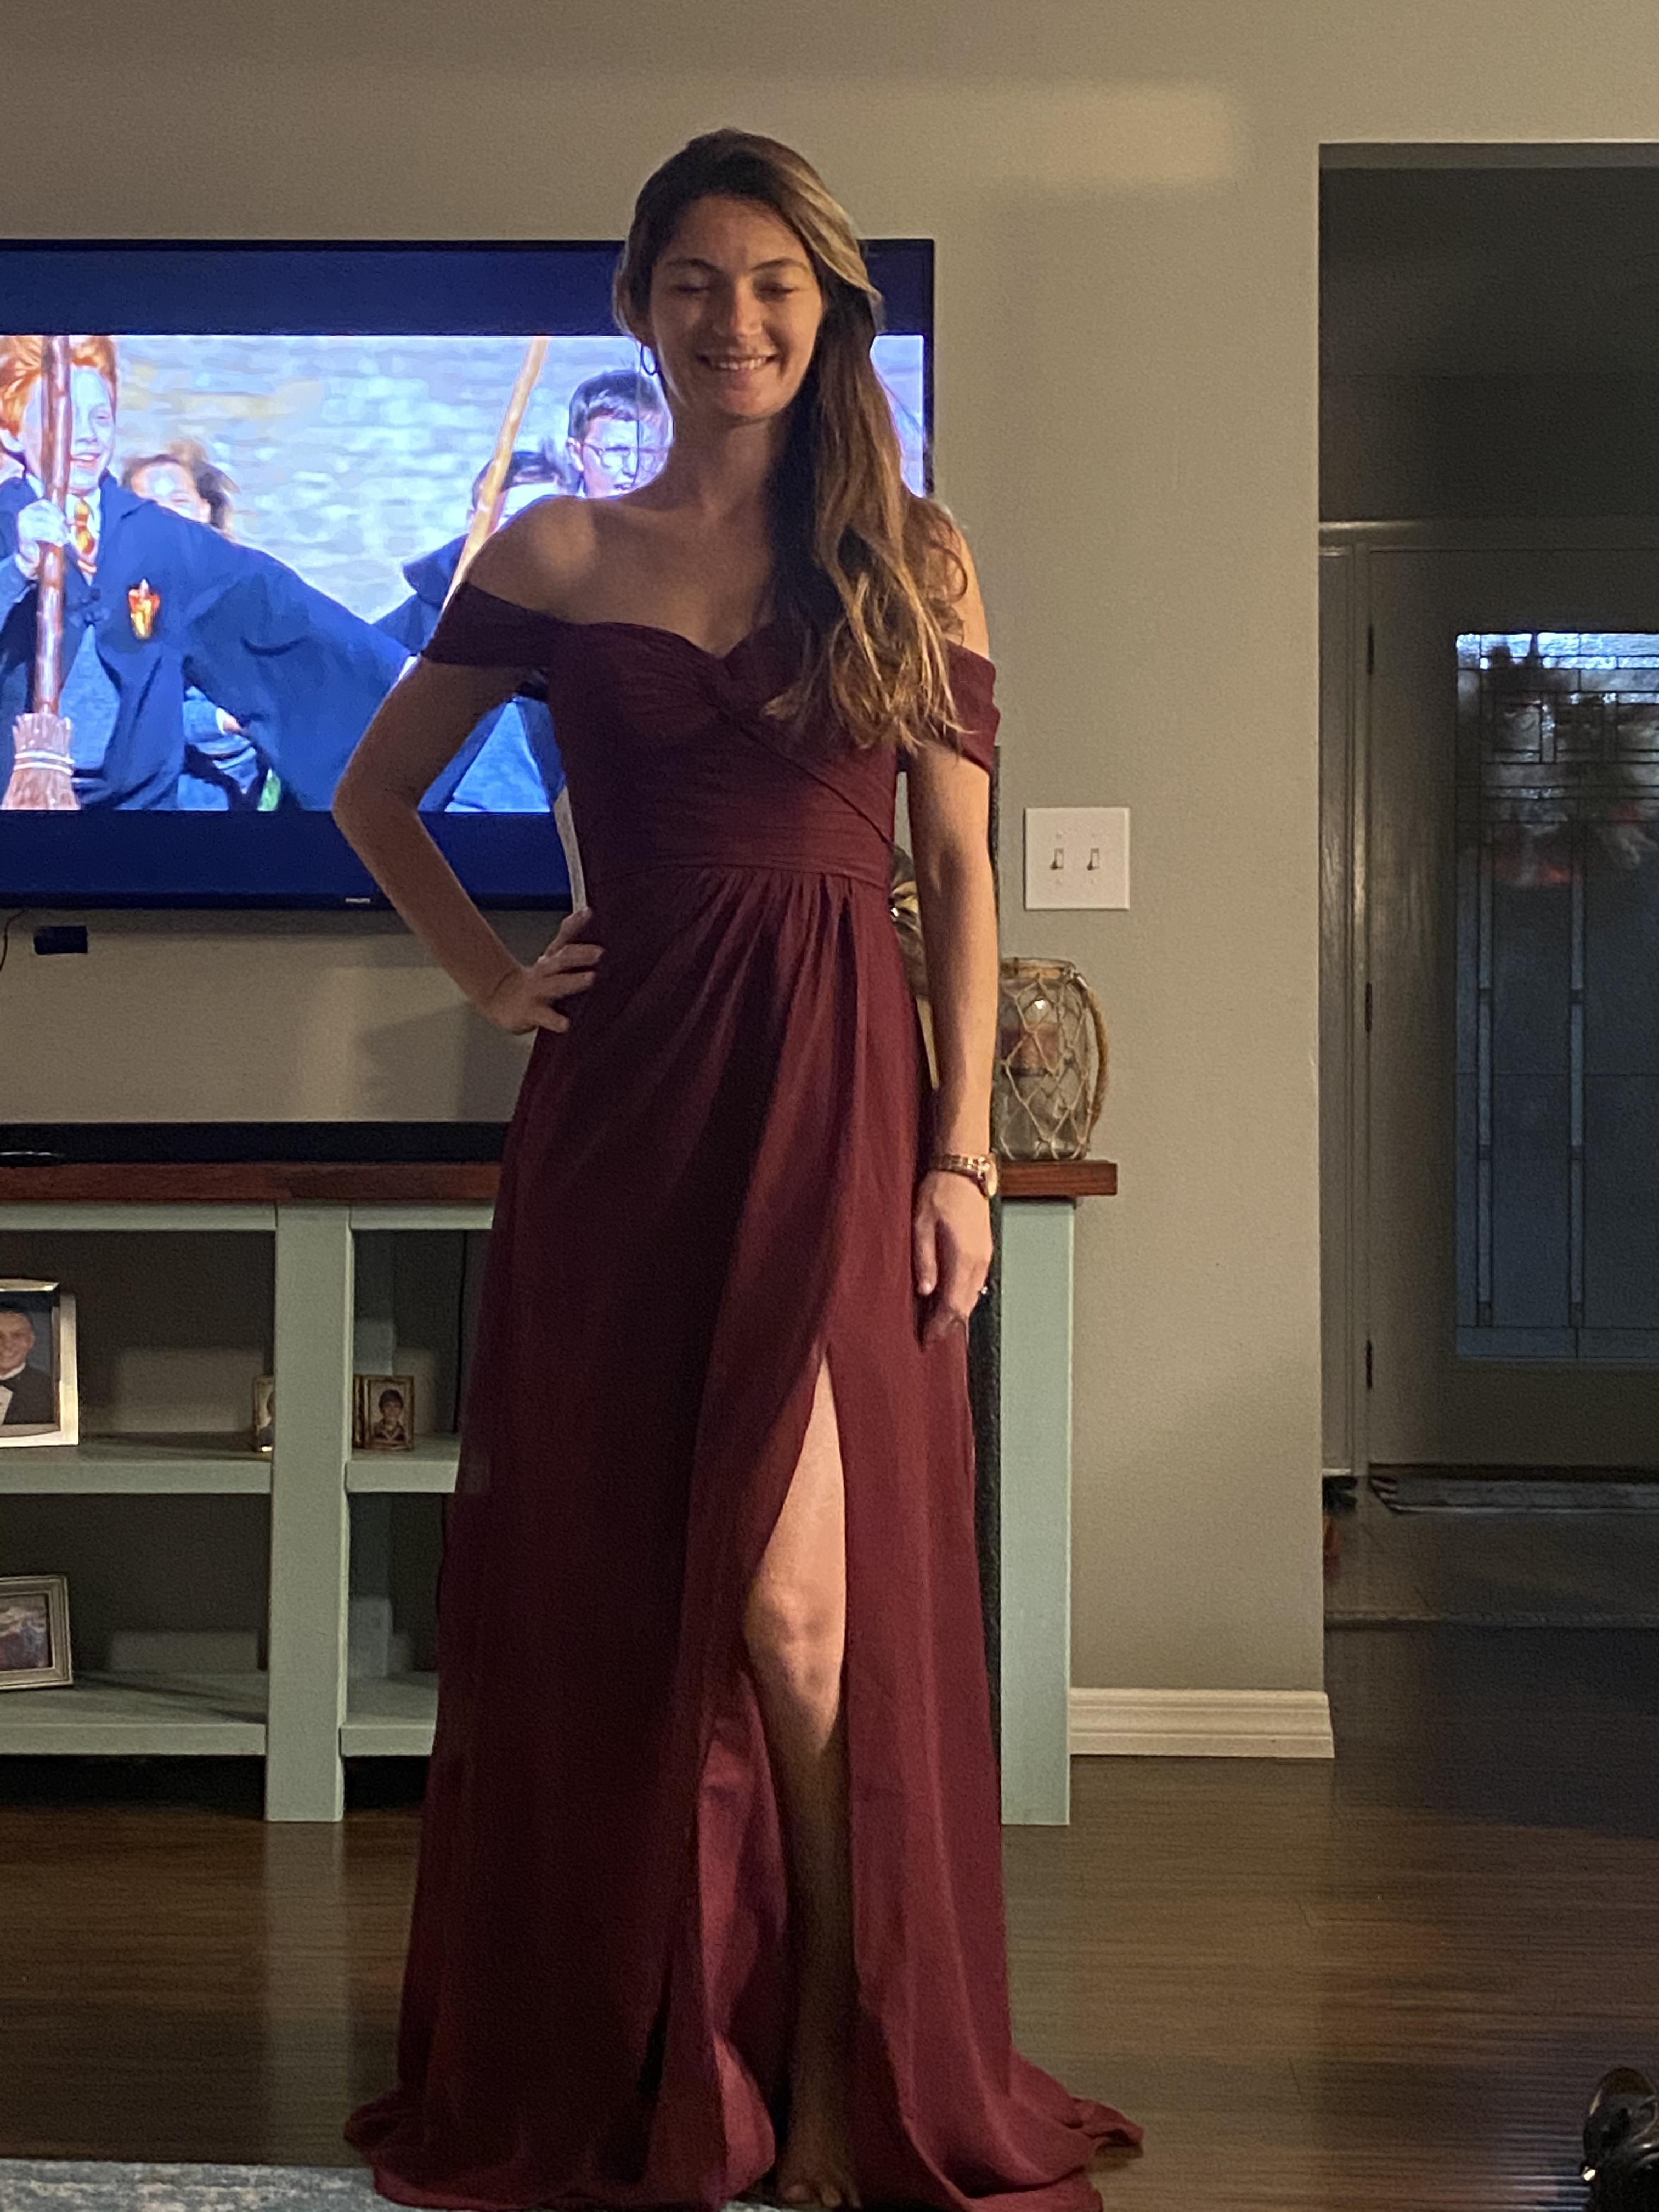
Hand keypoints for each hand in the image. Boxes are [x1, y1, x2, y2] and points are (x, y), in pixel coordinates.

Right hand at [13, 499, 69, 580]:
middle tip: (67, 532)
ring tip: (65, 539)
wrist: (30, 552)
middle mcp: (25, 514)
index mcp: (31, 508)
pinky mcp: (25, 536)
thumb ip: (58, 521)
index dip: (56, 510)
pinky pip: (41, 535)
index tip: (64, 519)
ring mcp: (23, 524)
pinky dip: (53, 538)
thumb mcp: (49, 526)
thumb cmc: (42, 537)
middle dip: (58, 523)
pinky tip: (59, 543)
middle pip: (45, 515)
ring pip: (44, 525)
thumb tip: (71, 521)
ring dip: (57, 532)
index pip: (44, 504)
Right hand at [475, 906, 602, 1035]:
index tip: (588, 913)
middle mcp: (546, 972)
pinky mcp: (532, 1013)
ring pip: (557, 985)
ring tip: (590, 978)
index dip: (575, 925)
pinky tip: (566, 1024)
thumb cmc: (535, 980)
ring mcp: (538, 992)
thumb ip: (568, 935)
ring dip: (574, 981)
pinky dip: (556, 1021)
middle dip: (581, 954)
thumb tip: (587, 911)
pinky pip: (545, 1017)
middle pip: (562, 959)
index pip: (563, 938)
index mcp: (552, 959)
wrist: (502, 999)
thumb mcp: (551, 956)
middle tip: (600, 953)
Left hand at [913, 1168, 992, 1344]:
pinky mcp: (984, 1250)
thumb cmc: (939, 1191)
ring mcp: (984, 1256)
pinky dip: (963, 1297)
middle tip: (929, 1337)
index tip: (926, 1340)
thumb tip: (925, 1292)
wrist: (963, 1170)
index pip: (952, 1305)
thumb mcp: (921, 1224)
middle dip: (948, 1326)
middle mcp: (978, 1261)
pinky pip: (976, 1284)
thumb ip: (924, 1259)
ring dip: (956, 1313)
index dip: (939, 1326)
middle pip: (966, 1306)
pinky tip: (949, 1299)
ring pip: (973, 1297)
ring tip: (936, 1323)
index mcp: (962, 1257)